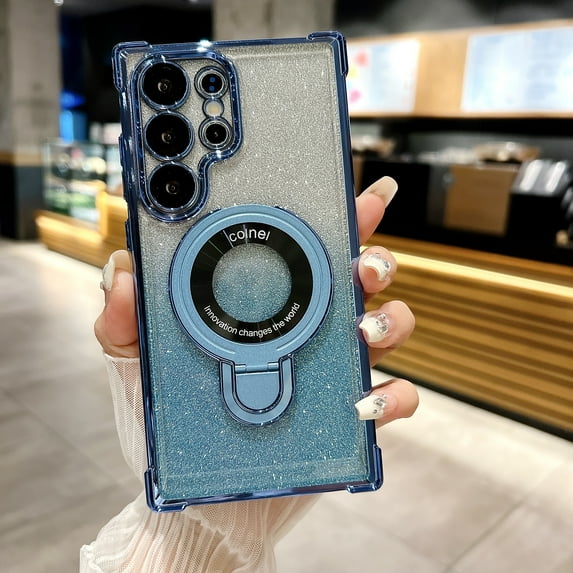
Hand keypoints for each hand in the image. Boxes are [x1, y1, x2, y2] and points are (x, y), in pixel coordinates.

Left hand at [94, 176, 417, 426]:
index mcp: (266, 308)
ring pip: (387, 329)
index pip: (305, 252)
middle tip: (363, 266)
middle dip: (375, 260)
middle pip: (360, 280)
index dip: (336, 220)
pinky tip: (365, 401)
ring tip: (364, 331)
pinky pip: (390, 400)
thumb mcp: (139, 369)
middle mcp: (306, 331)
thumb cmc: (173, 431)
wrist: (196, 500)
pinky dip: (392, 396)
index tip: (354, 196)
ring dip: (390, 321)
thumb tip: (123, 273)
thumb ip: (125, 322)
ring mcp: (330, 372)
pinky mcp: (346, 417)